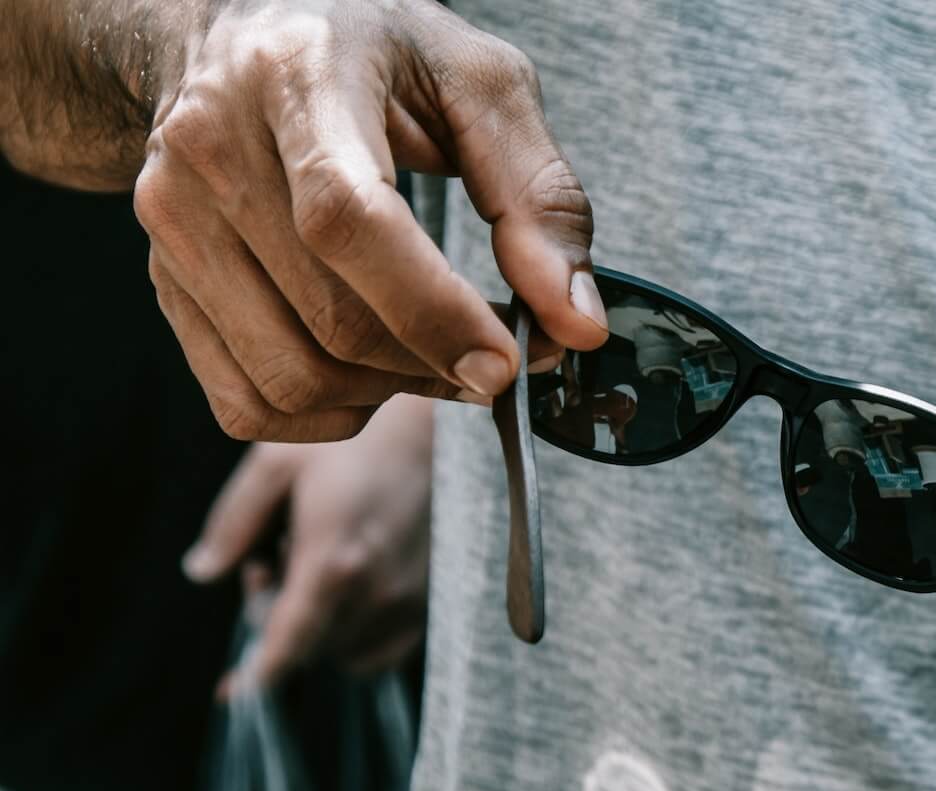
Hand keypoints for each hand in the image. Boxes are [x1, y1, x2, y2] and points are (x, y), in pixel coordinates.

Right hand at [132, 0, 607, 441]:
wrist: (243, 30)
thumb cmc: (375, 55)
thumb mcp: (479, 84)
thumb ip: (541, 197)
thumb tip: (577, 322)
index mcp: (296, 78)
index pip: (348, 219)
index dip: (432, 310)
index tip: (505, 362)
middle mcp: (211, 147)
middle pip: (331, 319)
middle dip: (438, 363)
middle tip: (501, 354)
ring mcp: (173, 220)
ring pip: (293, 375)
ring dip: (391, 394)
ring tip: (437, 351)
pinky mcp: (165, 279)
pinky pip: (249, 403)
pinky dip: (329, 415)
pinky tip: (371, 369)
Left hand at [185, 394, 435, 692]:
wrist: (438, 430)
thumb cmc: (355, 435)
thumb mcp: (277, 463)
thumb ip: (233, 522)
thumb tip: (202, 571)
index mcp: (331, 561)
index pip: (287, 642)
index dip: (258, 675)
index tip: (234, 695)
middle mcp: (375, 592)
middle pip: (310, 647)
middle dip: (276, 620)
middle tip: (267, 561)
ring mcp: (409, 600)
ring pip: (346, 651)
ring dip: (317, 626)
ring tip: (311, 567)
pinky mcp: (430, 599)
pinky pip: (384, 647)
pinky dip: (354, 634)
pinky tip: (348, 586)